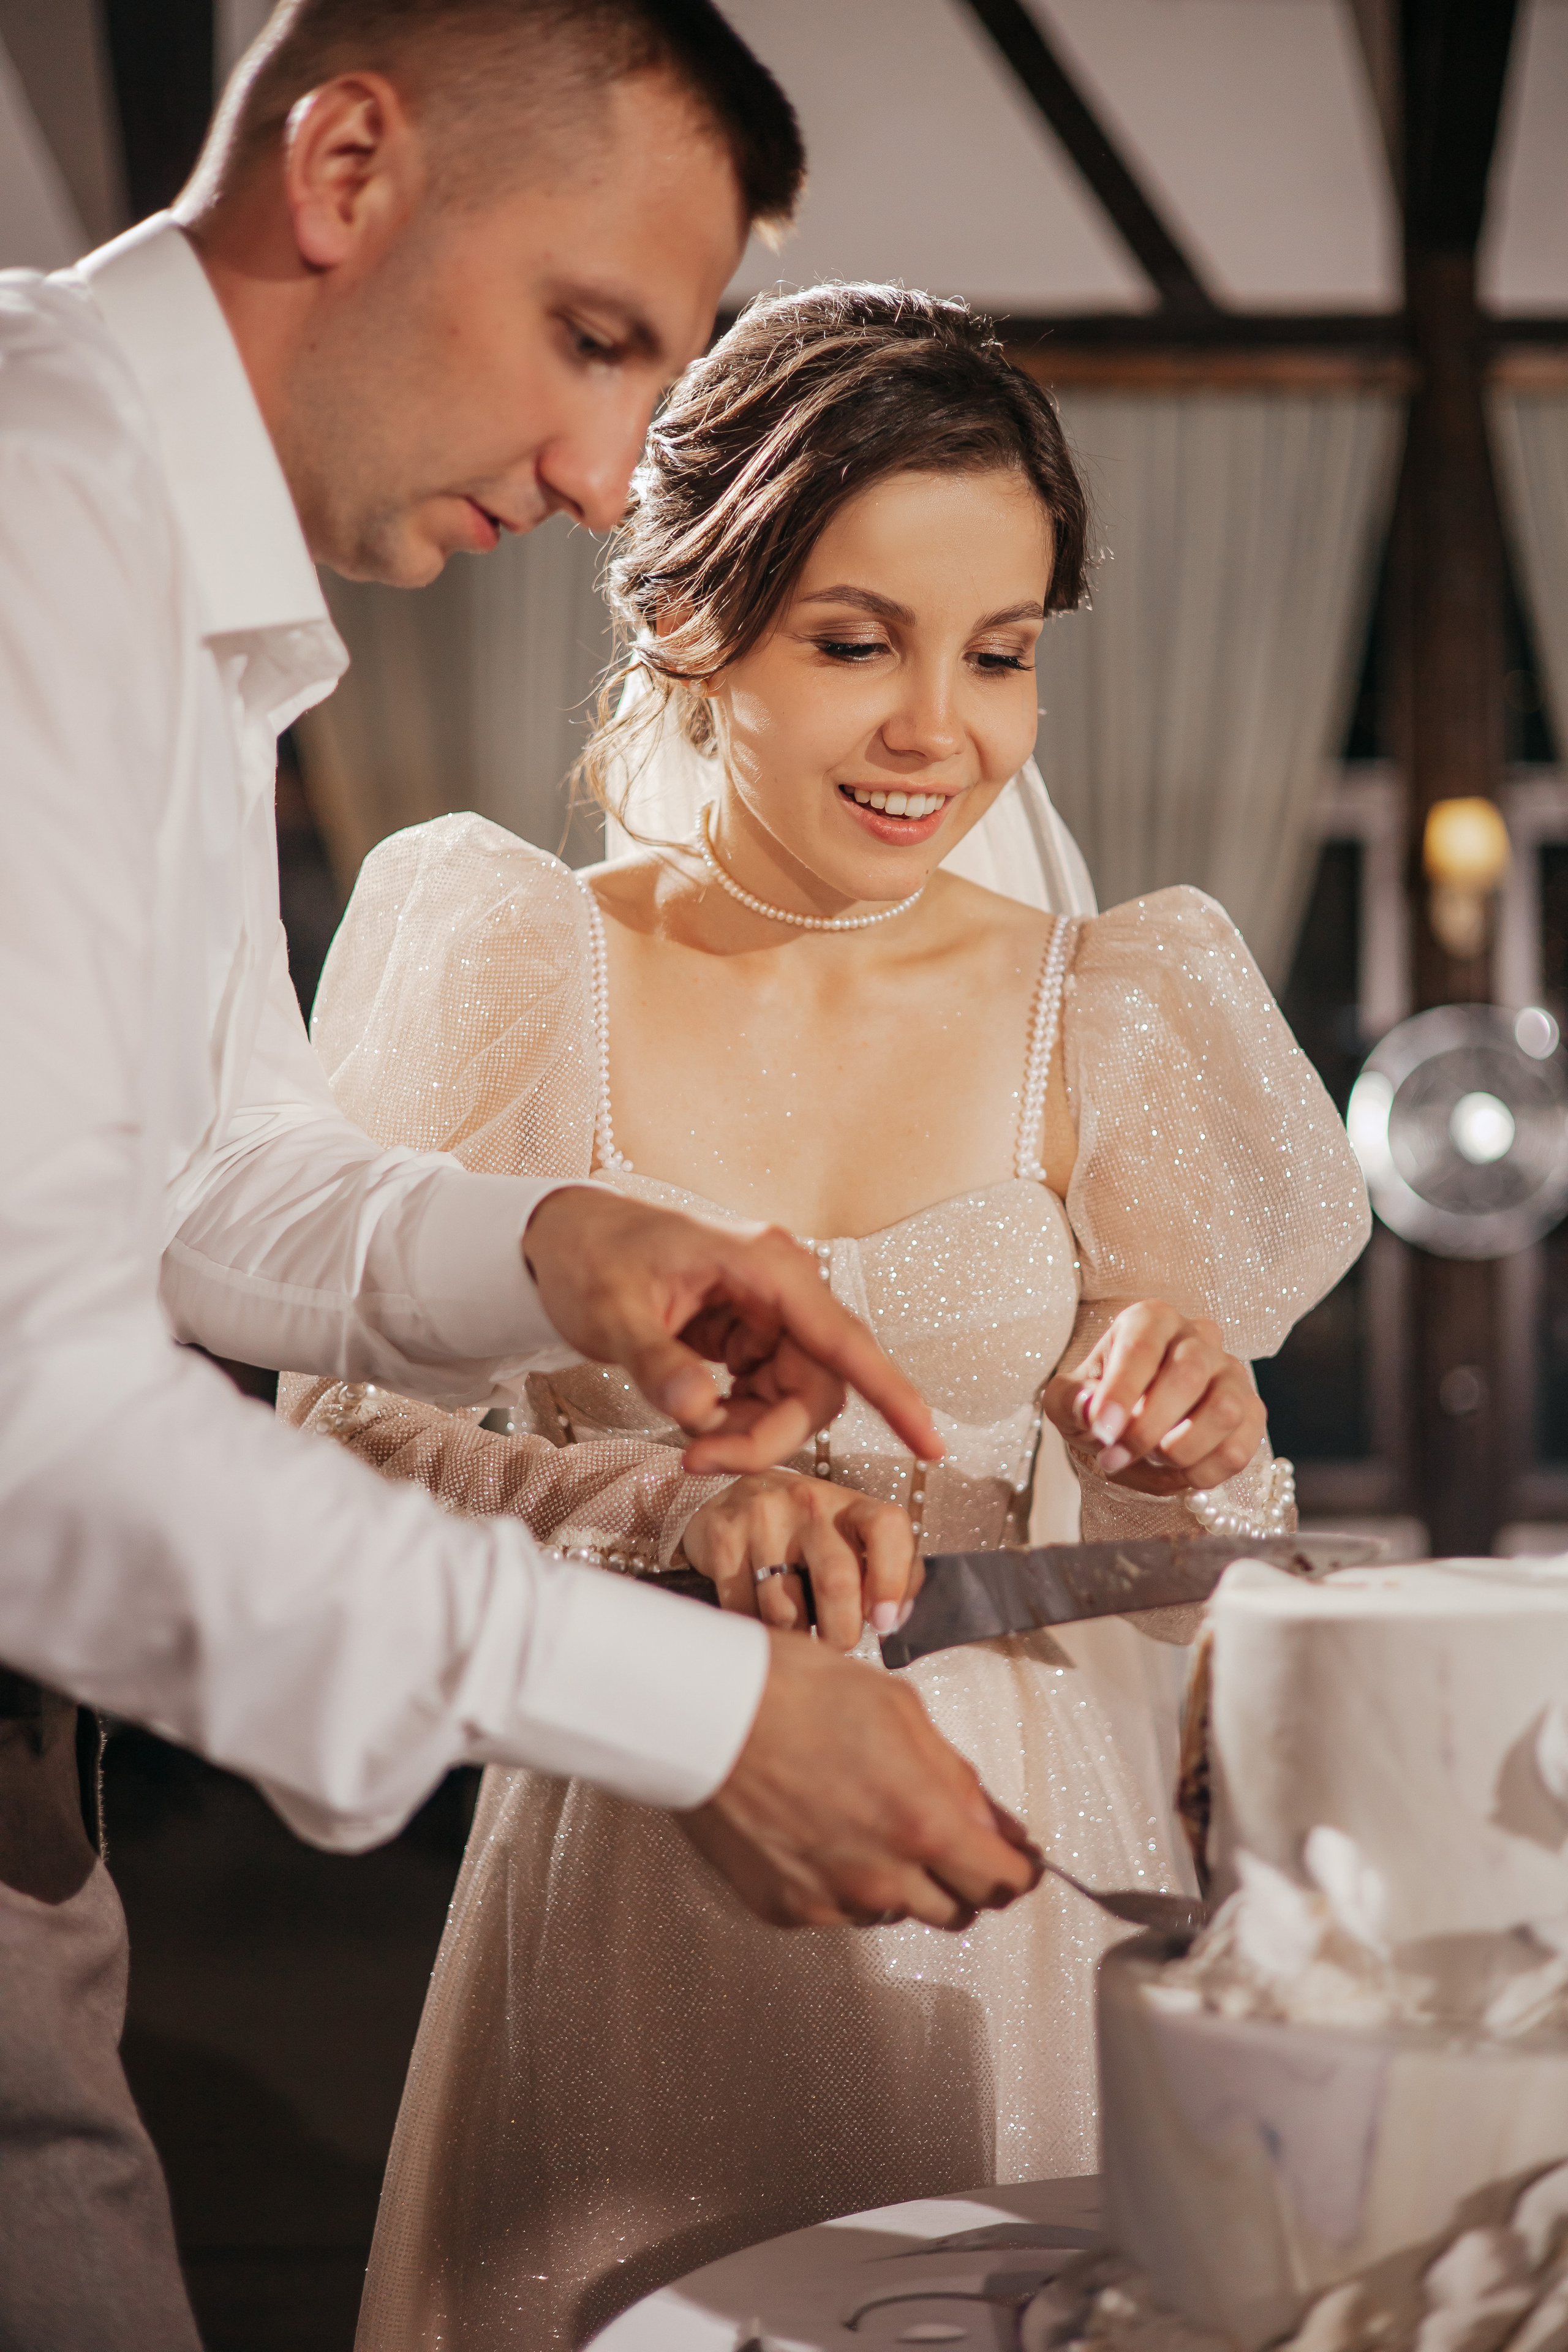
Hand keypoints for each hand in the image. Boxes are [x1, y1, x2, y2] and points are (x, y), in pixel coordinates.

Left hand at [522, 1187, 940, 1475]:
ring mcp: (772, 1313)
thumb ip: (656, 1364)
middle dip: (767, 1436)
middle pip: (820, 1385)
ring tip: (687, 1433)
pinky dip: (738, 1421)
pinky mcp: (756, 1336)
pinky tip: (697, 1414)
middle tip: (698, 1456)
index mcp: (765, 1266)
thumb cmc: (594, 1258)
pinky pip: (772, 1395)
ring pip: (798, 1398)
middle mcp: (783, 1287)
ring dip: (750, 1432)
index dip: (892, 1394)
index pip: (844, 1339)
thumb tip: (697, 1409)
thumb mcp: (612, 1314)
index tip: (928, 1443)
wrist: (571, 1240)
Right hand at [681, 1470, 920, 1650]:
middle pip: (836, 1581)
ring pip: (785, 1608)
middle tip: (836, 1644)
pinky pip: (743, 1608)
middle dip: (840, 1632)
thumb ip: (888, 1571)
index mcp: (850, 1504)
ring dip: (793, 1635)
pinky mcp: (722, 1535)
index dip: (892, 1579)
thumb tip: (896, 1619)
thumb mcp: (851, 1539)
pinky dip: (755, 1627)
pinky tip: (758, 1615)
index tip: (884, 1622)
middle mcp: (808, 1502)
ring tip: (794, 1627)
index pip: (887, 1528)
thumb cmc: (806, 1532)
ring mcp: (762, 1516)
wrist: (734, 1501)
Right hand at [681, 1632, 1042, 1928]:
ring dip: (898, 1879)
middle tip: (942, 1834)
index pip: (1002, 1882)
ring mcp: (831, 1899)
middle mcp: (882, 1877)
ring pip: (894, 1911)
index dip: (1017, 1870)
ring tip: (863, 1817)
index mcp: (923, 1823)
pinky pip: (837, 1909)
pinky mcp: (785, 1908)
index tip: (1015, 1860)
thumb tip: (991, 1821)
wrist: (703, 1711)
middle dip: (961, 1877)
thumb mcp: (899, 1709)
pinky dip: (840, 1881)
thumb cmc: (794, 1691)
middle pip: (956, 1911)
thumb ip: (954, 1776)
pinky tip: (819, 1829)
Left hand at [1043, 1301, 1263, 1495]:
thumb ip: (1070, 1401)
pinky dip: (1204, 1472)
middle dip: (1147, 1428)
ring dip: (1180, 1449)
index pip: (1142, 1347)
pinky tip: (1178, 1472)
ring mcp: (1232, 1373)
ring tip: (1150, 1457)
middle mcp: (1199, 1337)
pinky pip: (1240, 1448)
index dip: (1122, 1391)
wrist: (1131, 1428)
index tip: (1102, 1430)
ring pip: (1225, 1410)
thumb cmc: (1099, 1404)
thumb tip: (1090, 1408)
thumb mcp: (1067, 1401)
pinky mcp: (1252, 1412)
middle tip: (1114, 1457)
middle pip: (1188, 1375)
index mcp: (1151, 1320)